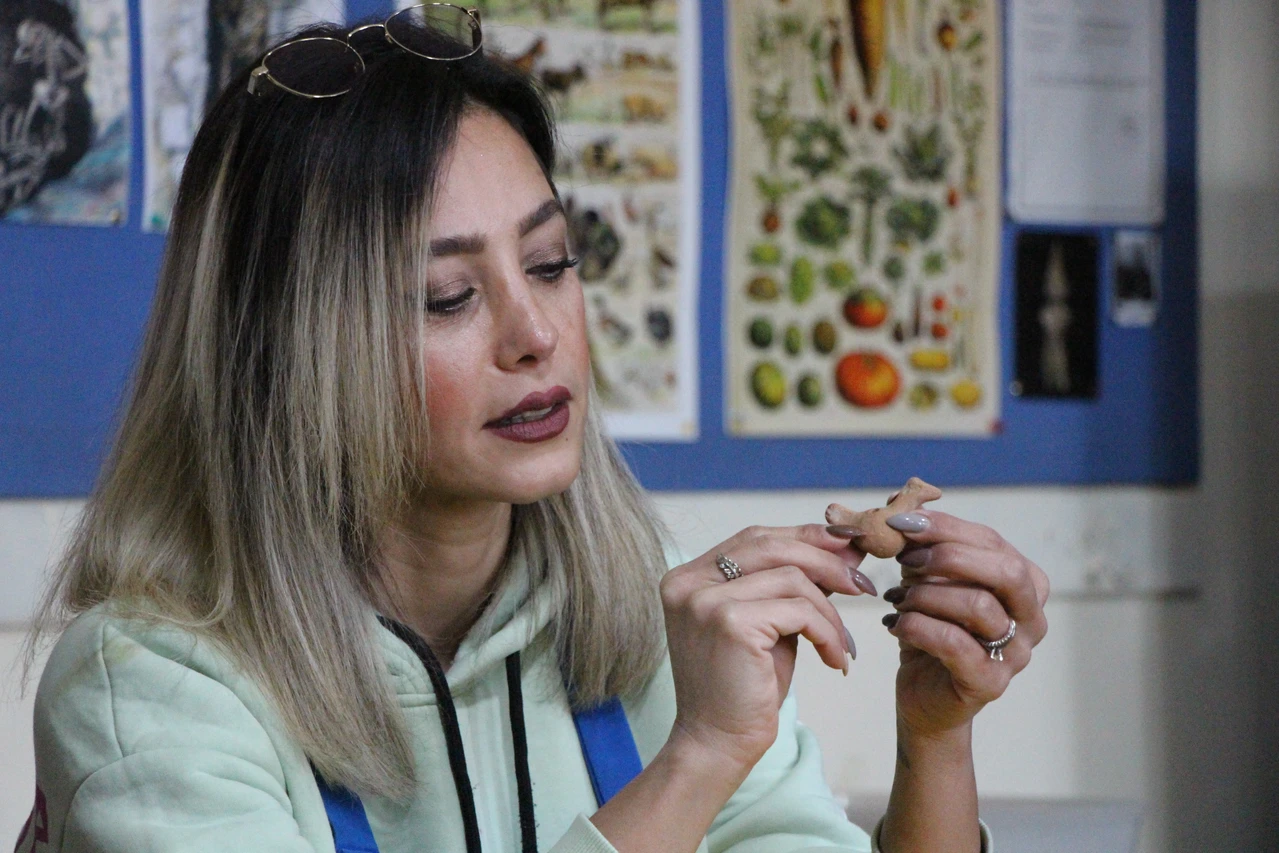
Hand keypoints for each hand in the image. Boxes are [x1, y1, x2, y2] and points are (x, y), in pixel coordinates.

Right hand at [659, 524, 877, 776]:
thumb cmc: (745, 687)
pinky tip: (834, 659)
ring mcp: (705, 600)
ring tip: (841, 643)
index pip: (755, 537)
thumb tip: (845, 544)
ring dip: (830, 610)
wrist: (718, 743)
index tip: (846, 546)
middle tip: (862, 584)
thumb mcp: (770, 624)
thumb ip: (795, 583)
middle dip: (825, 560)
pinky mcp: (730, 622)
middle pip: (771, 545)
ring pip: (791, 577)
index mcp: (689, 577)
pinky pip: (799, 610)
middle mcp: (689, 582)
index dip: (804, 537)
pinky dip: (827, 633)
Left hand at [880, 510, 1049, 738]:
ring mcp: (1017, 654)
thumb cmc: (931, 630)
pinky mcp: (990, 683)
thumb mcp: (928, 581)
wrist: (925, 695)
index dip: (945, 527)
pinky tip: (894, 623)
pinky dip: (917, 626)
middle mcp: (1032, 618)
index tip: (901, 522)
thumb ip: (924, 547)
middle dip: (950, 556)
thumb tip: (903, 508)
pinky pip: (955, 644)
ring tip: (898, 598)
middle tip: (906, 559)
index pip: (992, 542)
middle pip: (1006, 571)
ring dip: (927, 594)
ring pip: (978, 607)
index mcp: (1026, 584)